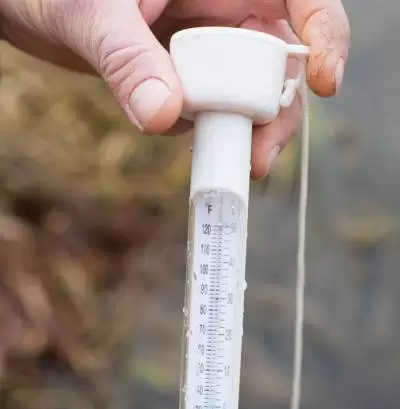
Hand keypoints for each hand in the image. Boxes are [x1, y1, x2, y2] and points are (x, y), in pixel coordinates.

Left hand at [0, 0, 348, 176]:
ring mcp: (209, 51)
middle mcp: (226, 12)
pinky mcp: (190, 81)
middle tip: (257, 157)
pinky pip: (212, 113)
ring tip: (226, 160)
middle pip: (282, 63)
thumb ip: (128, 60)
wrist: (32, 9)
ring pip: (253, 96)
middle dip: (278, 112)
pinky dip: (205, 133)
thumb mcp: (93, 14)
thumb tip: (163, 116)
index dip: (325, 34)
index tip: (325, 82)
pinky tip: (173, 126)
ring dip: (245, 133)